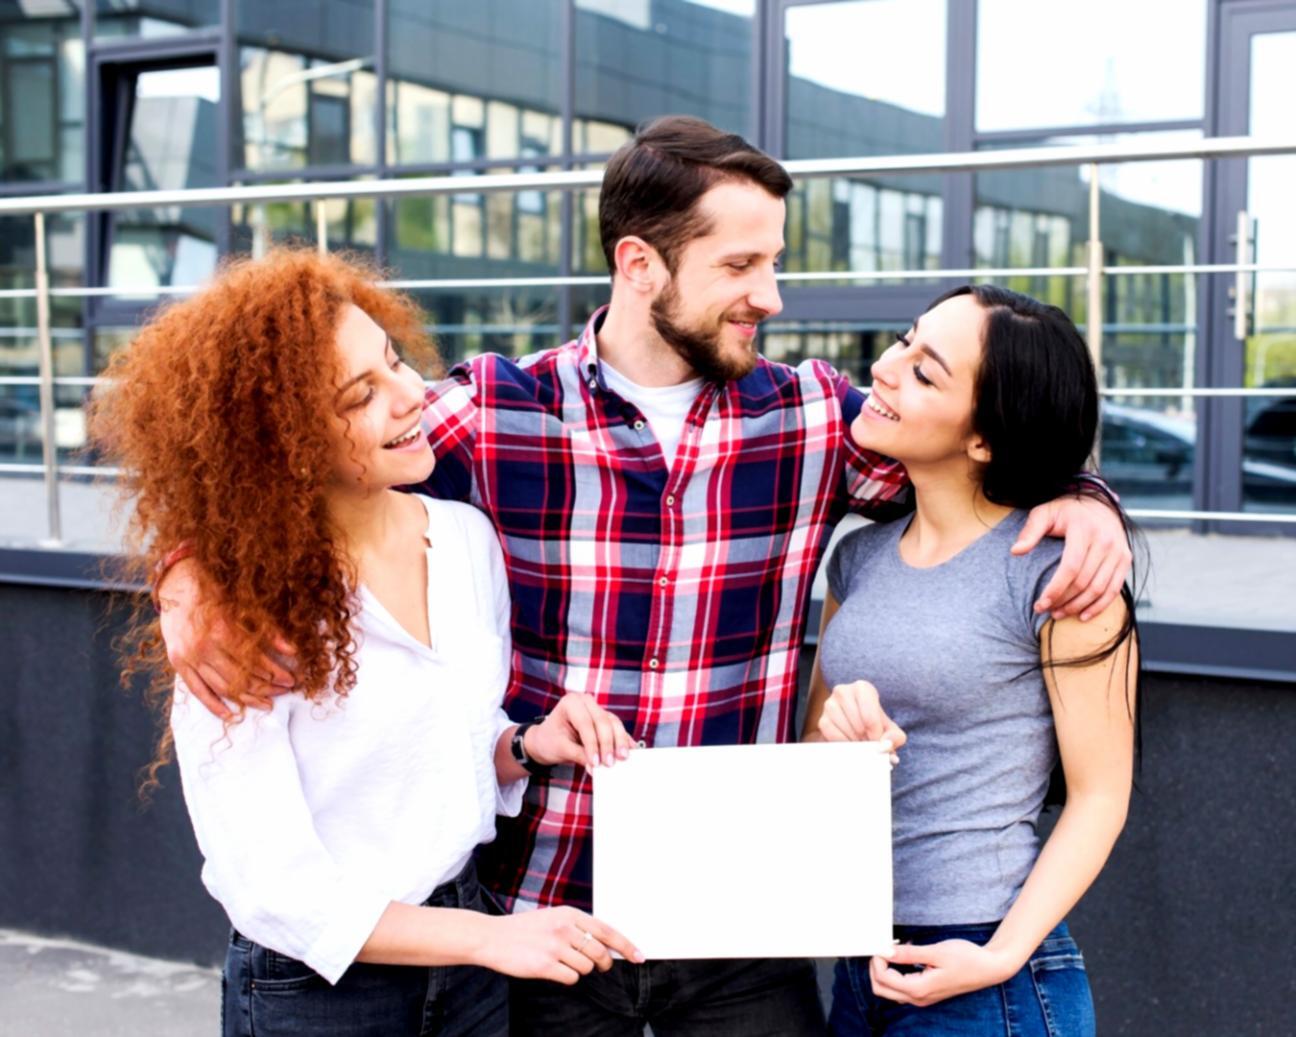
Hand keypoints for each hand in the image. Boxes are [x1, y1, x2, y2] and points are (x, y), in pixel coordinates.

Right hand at [158, 557, 296, 718]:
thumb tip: (292, 651)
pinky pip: (198, 691)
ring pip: (222, 687)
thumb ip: (267, 631)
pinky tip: (231, 715)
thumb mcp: (242, 608)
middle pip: (241, 677)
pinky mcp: (178, 665)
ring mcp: (189, 658)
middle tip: (284, 692)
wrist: (176, 588)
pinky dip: (214, 705)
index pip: (255, 661)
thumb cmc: (213, 595)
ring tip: (267, 704)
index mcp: (222, 630)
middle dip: (266, 687)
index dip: (275, 672)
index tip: (291, 679)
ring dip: (247, 698)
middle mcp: (204, 647)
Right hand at [479, 907, 643, 984]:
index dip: (626, 945)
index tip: (639, 956)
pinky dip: (567, 978)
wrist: (492, 937)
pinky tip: (553, 970)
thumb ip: (576, 927)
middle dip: (604, 964)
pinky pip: (571, 978)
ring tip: (562, 963)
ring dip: (579, 970)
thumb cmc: (524, 929)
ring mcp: (555, 947)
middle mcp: (564, 928)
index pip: (606, 930)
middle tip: (600, 967)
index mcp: (569, 913)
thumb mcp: (552, 918)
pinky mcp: (545, 965)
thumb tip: (604, 944)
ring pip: (586, 968)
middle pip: (600, 953)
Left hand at [527, 693, 634, 770]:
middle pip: (602, 721)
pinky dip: (623, 740)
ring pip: (614, 723)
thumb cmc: (549, 741)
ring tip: (623, 758)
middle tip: (610, 763)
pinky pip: (617, 728)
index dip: (592, 743)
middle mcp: (586, 701)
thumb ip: (578, 755)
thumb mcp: (560, 748)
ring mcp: (597, 709)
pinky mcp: (605, 719)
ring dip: (620, 741)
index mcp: (571, 702)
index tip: (596, 762)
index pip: (585, 723)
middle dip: (608, 744)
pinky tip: (630, 750)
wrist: (546, 740)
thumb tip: (595, 767)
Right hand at [817, 680, 905, 757]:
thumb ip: (895, 737)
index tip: (878, 739)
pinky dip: (842, 742)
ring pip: (844, 729)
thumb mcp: (892, 730)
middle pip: (857, 724)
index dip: (876, 734)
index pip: (870, 716)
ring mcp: (829, 704)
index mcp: (863, 688)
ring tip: (860, 741)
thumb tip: (884, 747)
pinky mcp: (822, 718)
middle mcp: (843, 691)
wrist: (858, 730)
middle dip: (865, 738)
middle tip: (869, 742)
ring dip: (854, 740)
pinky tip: (848, 742)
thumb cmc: (875, 726)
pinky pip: (831, 734)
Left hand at [869, 938, 1015, 1006]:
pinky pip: (901, 987)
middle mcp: (918, 998)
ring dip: (885, 969)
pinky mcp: (926, 993)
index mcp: (919, 989)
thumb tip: (885, 951)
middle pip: (881, 989)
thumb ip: (909, 954)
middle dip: (876, 967)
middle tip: (885, 946)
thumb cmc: (966, 958)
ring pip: (889, 990)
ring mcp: (922, 998)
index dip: (878, 960)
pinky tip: (906, 954)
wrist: (989, 968)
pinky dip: (896, 972)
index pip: (883, 979)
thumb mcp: (936, 952)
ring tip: (896, 948)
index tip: (884, 943)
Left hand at [1013, 495, 1131, 621]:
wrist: (1099, 502)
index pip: (1070, 567)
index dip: (1055, 589)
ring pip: (1099, 589)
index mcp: (1084, 529)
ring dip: (1078, 606)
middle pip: (1084, 581)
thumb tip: (1015, 551)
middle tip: (1045, 610)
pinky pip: (1114, 589)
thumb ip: (1030, 531)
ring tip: (1059, 614)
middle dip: (1063, 600)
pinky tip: (1083, 615)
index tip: (1040, 603)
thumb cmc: (1066, 511)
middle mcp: (1105, 540)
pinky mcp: (1125, 559)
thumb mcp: (1044, 513)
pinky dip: (1099, 606)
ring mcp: (1118, 551)